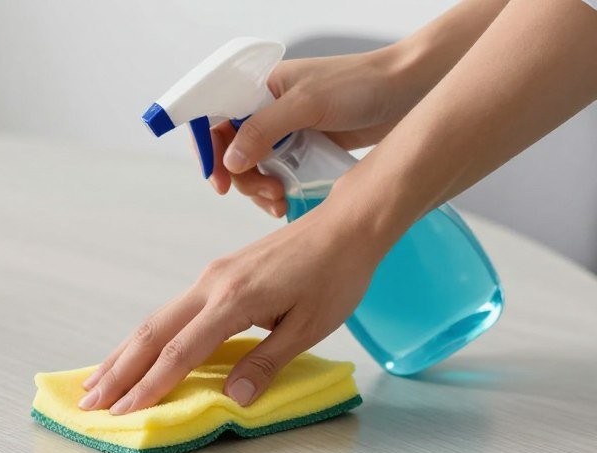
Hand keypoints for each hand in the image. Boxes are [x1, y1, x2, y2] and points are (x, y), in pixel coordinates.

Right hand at [78, 200, 384, 414]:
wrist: (345, 224)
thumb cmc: (336, 276)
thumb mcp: (310, 326)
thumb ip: (268, 362)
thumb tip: (234, 397)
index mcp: (234, 300)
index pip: (182, 351)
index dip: (151, 385)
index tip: (124, 412)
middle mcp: (210, 285)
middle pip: (152, 334)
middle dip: (119, 372)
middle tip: (89, 404)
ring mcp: (209, 278)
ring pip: (154, 321)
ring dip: (123, 354)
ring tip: (95, 383)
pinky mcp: (215, 276)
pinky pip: (170, 312)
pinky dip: (145, 338)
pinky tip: (136, 353)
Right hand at [206, 45, 423, 216]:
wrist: (406, 92)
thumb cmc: (360, 84)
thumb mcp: (307, 104)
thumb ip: (264, 131)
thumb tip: (231, 161)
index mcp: (260, 89)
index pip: (217, 120)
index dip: (211, 151)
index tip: (219, 181)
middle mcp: (268, 110)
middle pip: (233, 153)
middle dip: (244, 179)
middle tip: (267, 192)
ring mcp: (285, 133)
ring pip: (253, 170)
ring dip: (260, 190)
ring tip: (278, 200)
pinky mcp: (303, 151)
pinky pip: (276, 176)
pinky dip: (276, 192)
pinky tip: (285, 202)